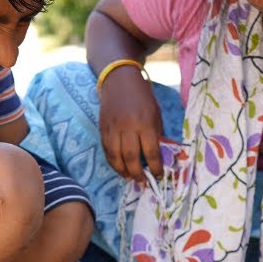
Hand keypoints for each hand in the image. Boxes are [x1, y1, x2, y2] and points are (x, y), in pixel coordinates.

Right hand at [97, 67, 164, 182]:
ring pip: (115, 156)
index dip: (155, 167)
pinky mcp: (102, 128)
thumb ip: (157, 133)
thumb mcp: (156, 113)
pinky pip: (106, 149)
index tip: (158, 175)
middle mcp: (127, 127)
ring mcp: (112, 128)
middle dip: (137, 173)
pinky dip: (112, 161)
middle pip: (131, 157)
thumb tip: (159, 155)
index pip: (151, 151)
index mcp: (145, 123)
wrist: (119, 79)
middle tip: (142, 181)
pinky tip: (119, 167)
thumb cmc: (142, 97)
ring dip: (122, 170)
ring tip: (129, 177)